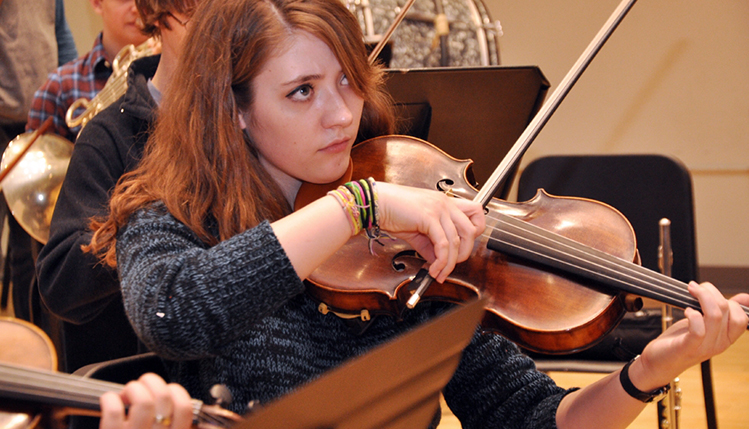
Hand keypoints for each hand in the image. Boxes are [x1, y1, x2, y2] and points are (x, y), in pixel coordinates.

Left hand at [99, 373, 192, 428]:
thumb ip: (177, 427)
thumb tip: (191, 412)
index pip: (185, 407)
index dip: (176, 391)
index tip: (164, 391)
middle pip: (163, 397)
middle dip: (150, 381)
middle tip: (141, 386)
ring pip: (143, 401)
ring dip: (132, 388)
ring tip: (125, 395)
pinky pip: (114, 412)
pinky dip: (110, 399)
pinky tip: (108, 401)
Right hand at [375, 182, 484, 282]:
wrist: (376, 204)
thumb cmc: (393, 212)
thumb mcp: (418, 231)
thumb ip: (431, 246)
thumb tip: (439, 262)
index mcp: (445, 202)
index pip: (476, 212)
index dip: (475, 232)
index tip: (463, 247)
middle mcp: (445, 203)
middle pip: (472, 230)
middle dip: (465, 253)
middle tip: (450, 265)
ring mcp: (439, 208)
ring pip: (458, 240)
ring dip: (450, 263)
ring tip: (439, 273)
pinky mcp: (429, 217)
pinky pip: (443, 244)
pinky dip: (441, 261)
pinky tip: (433, 269)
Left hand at [632, 282, 747, 389]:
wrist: (659, 362)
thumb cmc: (681, 340)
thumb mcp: (706, 325)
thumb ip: (722, 312)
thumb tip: (744, 298)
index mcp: (726, 338)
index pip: (742, 318)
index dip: (729, 300)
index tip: (712, 293)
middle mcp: (719, 343)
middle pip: (727, 310)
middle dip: (711, 292)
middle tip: (695, 288)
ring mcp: (704, 347)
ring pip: (714, 316)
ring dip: (702, 297)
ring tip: (690, 291)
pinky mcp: (688, 347)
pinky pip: (698, 330)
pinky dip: (693, 315)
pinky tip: (686, 311)